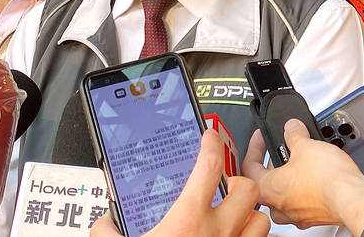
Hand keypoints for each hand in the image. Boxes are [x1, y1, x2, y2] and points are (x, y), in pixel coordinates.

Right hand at [90, 130, 269, 236]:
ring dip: (251, 213)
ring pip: (261, 220)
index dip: (210, 144)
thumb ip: (106, 232)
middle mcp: (218, 233)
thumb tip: (102, 222)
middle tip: (223, 186)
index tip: (208, 137)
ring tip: (234, 213)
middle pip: (248, 190)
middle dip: (238, 183)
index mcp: (188, 219)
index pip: (209, 166)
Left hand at [242, 120, 363, 235]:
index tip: (260, 138)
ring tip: (300, 162)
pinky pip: (303, 201)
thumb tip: (291, 127)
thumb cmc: (327, 179)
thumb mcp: (305, 145)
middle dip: (272, 164)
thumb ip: (293, 133)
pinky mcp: (316, 216)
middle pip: (265, 183)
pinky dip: (306, 188)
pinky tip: (316, 177)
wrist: (353, 199)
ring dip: (289, 178)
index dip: (253, 147)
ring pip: (284, 195)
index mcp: (268, 189)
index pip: (248, 168)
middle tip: (280, 149)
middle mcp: (280, 207)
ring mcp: (298, 215)